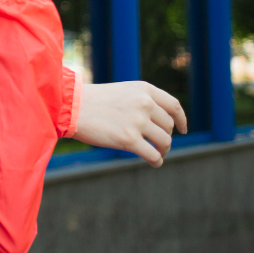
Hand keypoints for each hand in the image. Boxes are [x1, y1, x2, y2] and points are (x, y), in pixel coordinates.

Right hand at [72, 81, 187, 167]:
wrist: (70, 107)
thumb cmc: (92, 101)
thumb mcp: (122, 92)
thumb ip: (142, 102)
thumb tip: (161, 124)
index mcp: (144, 90)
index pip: (173, 106)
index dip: (181, 119)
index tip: (182, 129)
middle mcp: (144, 103)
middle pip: (168, 126)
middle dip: (166, 137)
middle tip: (159, 145)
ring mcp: (137, 121)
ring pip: (164, 141)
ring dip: (163, 150)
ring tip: (156, 154)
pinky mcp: (128, 139)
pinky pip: (153, 155)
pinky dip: (156, 161)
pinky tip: (154, 162)